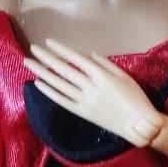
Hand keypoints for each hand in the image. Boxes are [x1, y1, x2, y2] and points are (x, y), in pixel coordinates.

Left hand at [24, 38, 163, 146]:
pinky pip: (62, 101)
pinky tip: (38, 84)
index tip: (48, 41)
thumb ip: (106, 64)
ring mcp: (85, 101)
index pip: (76, 59)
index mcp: (102, 76)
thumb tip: (88, 55)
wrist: (139, 124)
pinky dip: (49, 92)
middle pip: (64, 70)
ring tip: (29, 63)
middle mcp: (90, 87)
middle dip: (47, 58)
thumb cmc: (136, 98)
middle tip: (32, 49)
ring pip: (59, 84)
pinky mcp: (82, 113)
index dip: (61, 49)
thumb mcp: (125, 76)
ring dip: (42, 73)